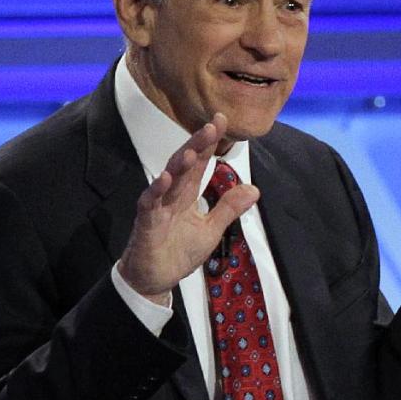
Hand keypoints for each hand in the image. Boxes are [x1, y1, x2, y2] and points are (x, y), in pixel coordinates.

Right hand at [118, 113, 259, 303]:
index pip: (200, 163)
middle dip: (197, 144)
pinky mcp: (146, 223)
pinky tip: (165, 179)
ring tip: (192, 151)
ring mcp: (158, 207)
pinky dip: (156, 191)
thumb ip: (228, 209)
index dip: (209, 143)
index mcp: (187, 194)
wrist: (154, 279)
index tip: (221, 120)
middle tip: (211, 125)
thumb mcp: (211, 230)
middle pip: (185, 164)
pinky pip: (150, 203)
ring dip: (179, 165)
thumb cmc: (178, 253)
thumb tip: (254, 189)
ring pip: (168, 179)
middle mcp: (172, 195)